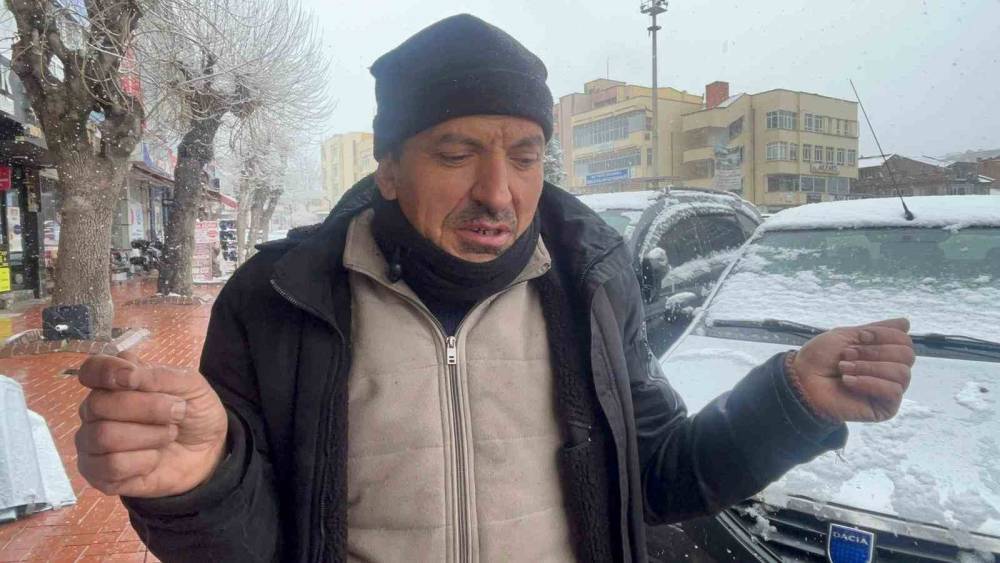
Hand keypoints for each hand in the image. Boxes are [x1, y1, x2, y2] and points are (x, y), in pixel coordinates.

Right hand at [75, 352, 228, 497]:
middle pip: (99, 405)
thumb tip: (128, 375)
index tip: (133, 379)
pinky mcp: (98, 474)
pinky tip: (155, 458)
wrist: (210, 449)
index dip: (106, 372)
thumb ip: (158, 376)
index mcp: (114, 382)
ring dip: (149, 436)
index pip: (91, 370)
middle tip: (176, 413)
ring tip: (169, 435)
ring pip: (104, 437)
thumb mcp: (189, 384)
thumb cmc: (194, 411)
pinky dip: (144, 461)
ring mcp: (92, 444)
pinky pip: (111, 466)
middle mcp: (95, 411)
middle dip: (147, 409)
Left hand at [791, 318, 914, 422]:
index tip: (859, 337)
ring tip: (844, 369)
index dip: (883, 335)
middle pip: (907, 356)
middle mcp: (890, 371)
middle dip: (874, 352)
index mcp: (884, 354)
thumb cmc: (820, 358)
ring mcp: (889, 390)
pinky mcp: (886, 408)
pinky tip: (848, 382)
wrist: (803, 380)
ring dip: (869, 367)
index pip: (905, 341)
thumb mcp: (847, 335)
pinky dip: (869, 383)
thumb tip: (906, 323)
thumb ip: (878, 329)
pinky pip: (894, 392)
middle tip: (846, 355)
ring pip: (902, 373)